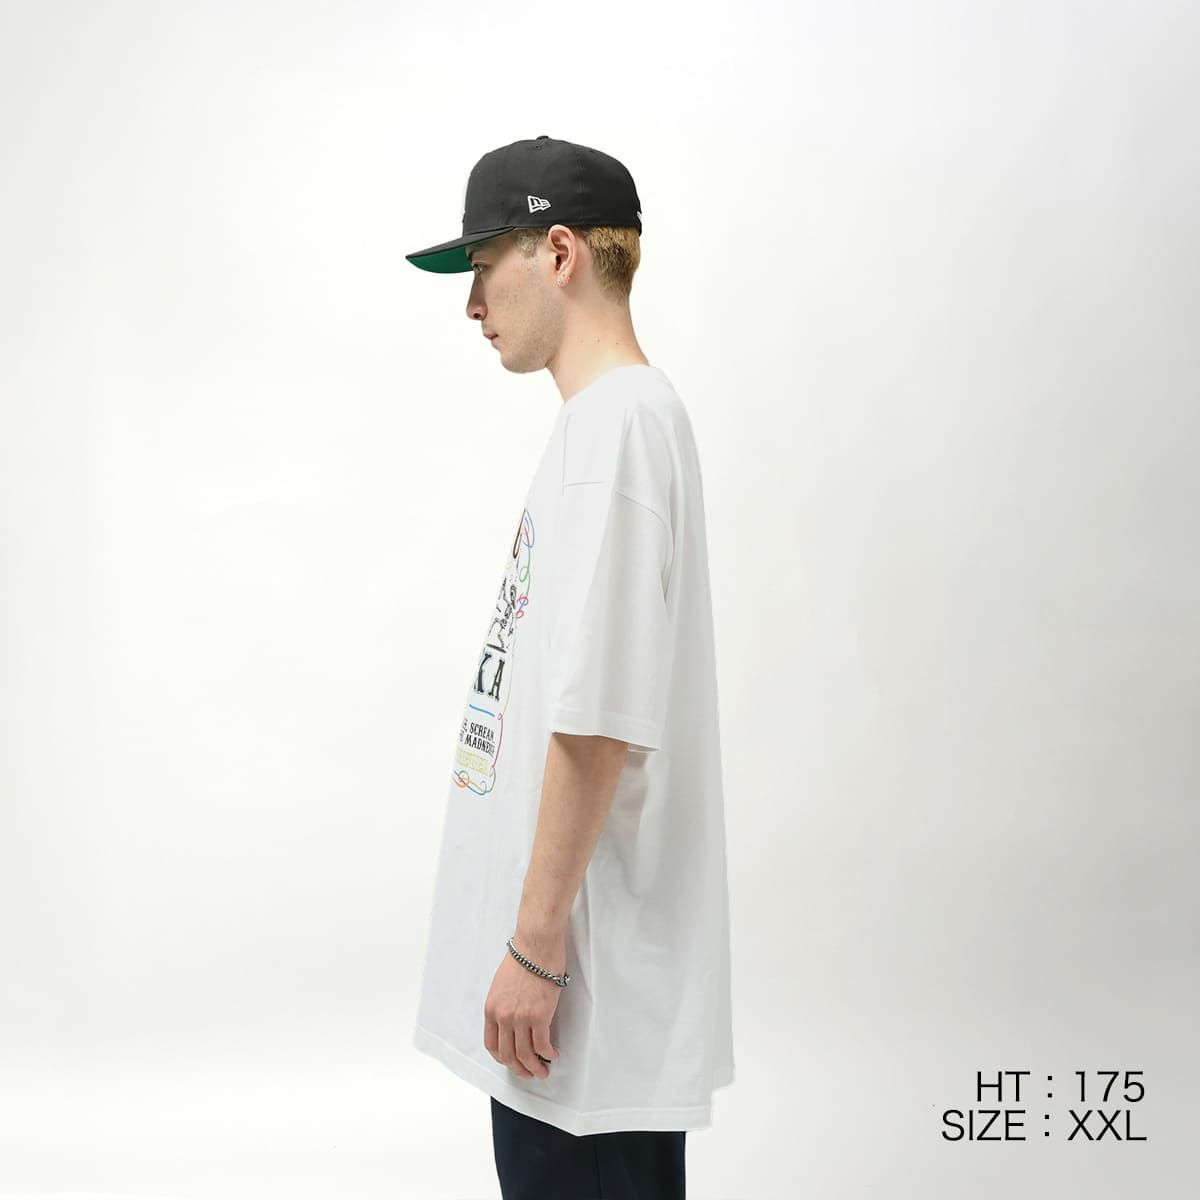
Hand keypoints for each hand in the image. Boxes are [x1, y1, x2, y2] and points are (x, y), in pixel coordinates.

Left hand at [484, 935, 564, 1078]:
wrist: (536, 945)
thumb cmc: (523, 958)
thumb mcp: (501, 984)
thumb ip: (504, 1005)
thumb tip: (513, 1020)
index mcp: (491, 1009)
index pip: (492, 1045)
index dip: (502, 1059)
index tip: (512, 1062)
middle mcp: (503, 1017)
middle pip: (508, 1055)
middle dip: (519, 1069)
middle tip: (529, 1073)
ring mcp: (520, 1018)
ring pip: (525, 1055)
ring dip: (535, 1067)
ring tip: (543, 1070)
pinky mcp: (539, 1016)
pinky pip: (542, 1045)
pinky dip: (548, 1054)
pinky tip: (553, 1053)